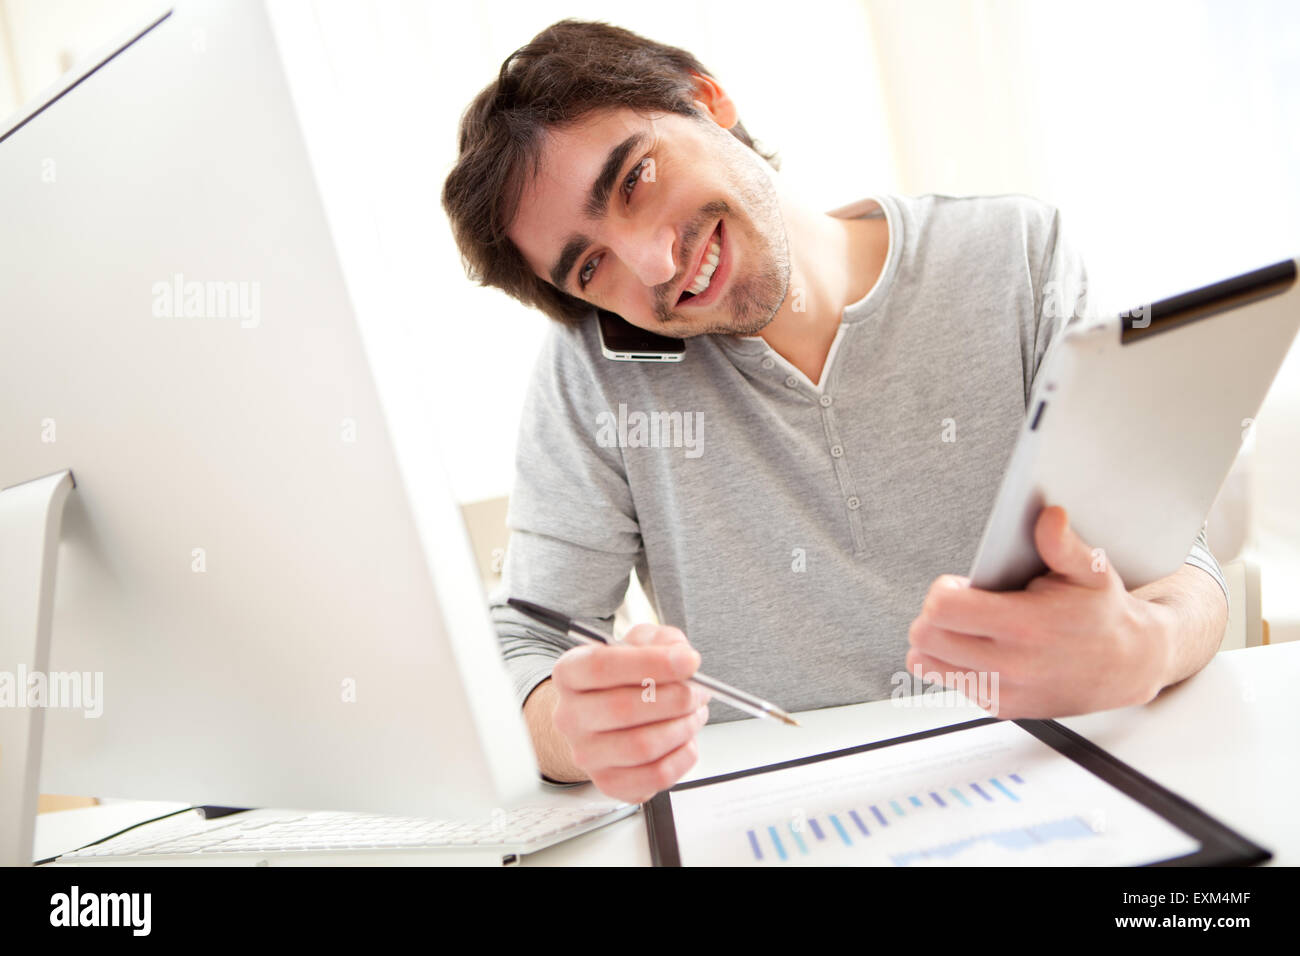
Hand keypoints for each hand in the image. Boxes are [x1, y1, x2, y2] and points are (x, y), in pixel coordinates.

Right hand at [548, 624, 709, 803]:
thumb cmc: (626, 679)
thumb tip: (682, 657)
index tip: (689, 661)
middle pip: (622, 708)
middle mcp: (570, 716)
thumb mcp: (641, 644)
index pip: (600, 666)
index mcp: (569, 673)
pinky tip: (686, 739)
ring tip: (695, 713)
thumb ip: (662, 641)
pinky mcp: (609, 783)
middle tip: (700, 690)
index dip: (651, 663)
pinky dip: (682, 756)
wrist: (607, 720)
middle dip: (675, 698)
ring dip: (682, 727)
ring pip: (642, 746)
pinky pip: (655, 776)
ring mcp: (586, 754)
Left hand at [905, 506, 1174, 718]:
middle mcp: (1011, 664)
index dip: (941, 590)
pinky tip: (979, 647)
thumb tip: (1049, 517)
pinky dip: (952, 663)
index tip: (958, 584)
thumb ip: (1063, 544)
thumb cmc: (1105, 614)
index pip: (943, 610)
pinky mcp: (1001, 707)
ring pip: (927, 663)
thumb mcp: (1092, 571)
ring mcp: (1004, 690)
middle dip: (933, 614)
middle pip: (925, 637)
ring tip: (963, 625)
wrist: (1130, 666)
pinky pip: (949, 682)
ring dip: (935, 640)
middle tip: (958, 603)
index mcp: (1026, 625)